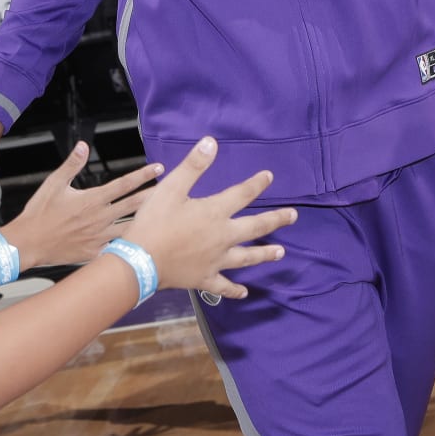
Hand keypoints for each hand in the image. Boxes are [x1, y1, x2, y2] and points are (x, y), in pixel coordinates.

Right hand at [4, 140, 162, 265]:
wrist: (27, 243)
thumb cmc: (39, 212)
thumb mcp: (54, 183)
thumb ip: (72, 164)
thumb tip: (84, 145)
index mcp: (92, 199)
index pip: (124, 184)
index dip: (143, 175)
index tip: (159, 167)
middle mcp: (100, 217)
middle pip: (135, 206)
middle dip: (155, 197)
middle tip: (175, 191)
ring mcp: (99, 237)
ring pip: (131, 229)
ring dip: (150, 223)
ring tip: (167, 219)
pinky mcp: (94, 253)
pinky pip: (117, 250)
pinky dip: (131, 248)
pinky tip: (147, 249)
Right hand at [120, 137, 296, 297]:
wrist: (140, 261)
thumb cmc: (154, 222)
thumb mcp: (171, 187)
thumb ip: (193, 166)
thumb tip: (211, 142)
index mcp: (214, 212)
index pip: (242, 194)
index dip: (256, 184)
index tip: (269, 177)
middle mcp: (222, 237)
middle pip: (255, 227)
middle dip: (276, 220)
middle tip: (293, 216)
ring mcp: (215, 260)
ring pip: (247, 257)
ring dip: (264, 254)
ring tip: (281, 252)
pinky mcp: (204, 278)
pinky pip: (224, 286)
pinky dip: (234, 290)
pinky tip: (244, 293)